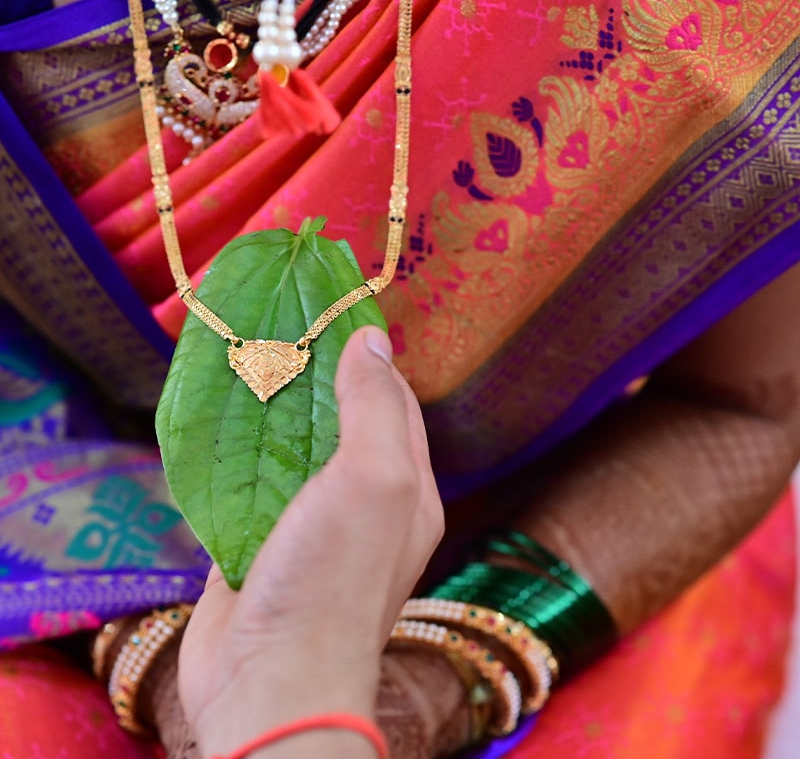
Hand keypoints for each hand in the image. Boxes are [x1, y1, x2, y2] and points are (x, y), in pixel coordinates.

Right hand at [178, 326, 443, 756]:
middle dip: (317, 378)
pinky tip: (218, 419)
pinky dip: (240, 450)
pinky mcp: (261, 541)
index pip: (395, 403)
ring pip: (297, 450)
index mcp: (407, 487)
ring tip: (247, 361)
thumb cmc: (333, 577)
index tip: (332, 314)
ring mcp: (312, 524)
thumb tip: (373, 340)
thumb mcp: (373, 477)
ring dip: (275, 411)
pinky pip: (253, 483)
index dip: (368, 357)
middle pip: (344, 422)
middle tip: (279, 331)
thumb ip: (374, 407)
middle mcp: (365, 502)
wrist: (272, 678)